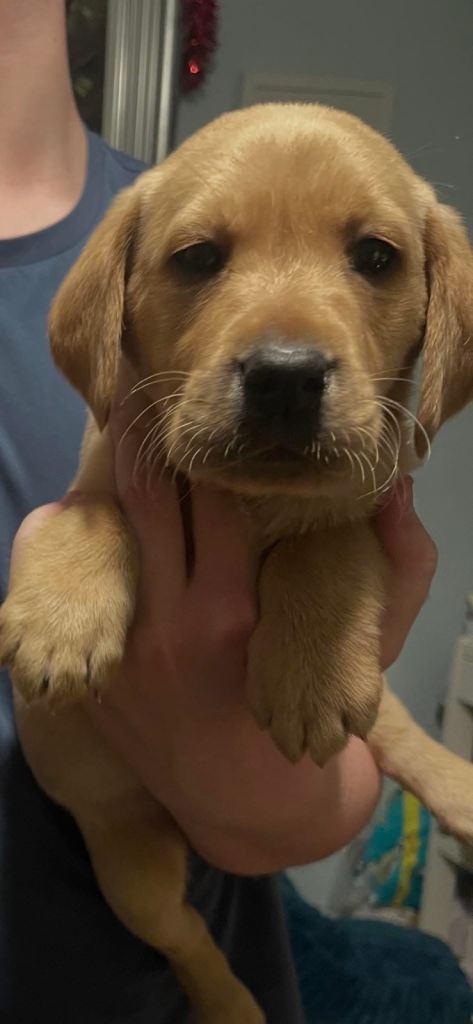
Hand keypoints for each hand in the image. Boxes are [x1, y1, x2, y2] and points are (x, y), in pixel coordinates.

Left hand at [6, 371, 437, 872]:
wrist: (254, 800)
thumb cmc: (321, 711)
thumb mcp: (371, 643)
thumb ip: (399, 563)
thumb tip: (398, 483)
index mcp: (239, 606)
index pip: (215, 494)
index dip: (211, 442)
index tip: (202, 405)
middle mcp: (175, 621)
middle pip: (147, 500)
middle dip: (144, 440)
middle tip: (144, 395)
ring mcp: (131, 648)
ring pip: (109, 535)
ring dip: (116, 485)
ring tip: (121, 437)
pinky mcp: (104, 671)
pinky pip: (84, 588)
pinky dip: (90, 542)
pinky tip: (94, 510)